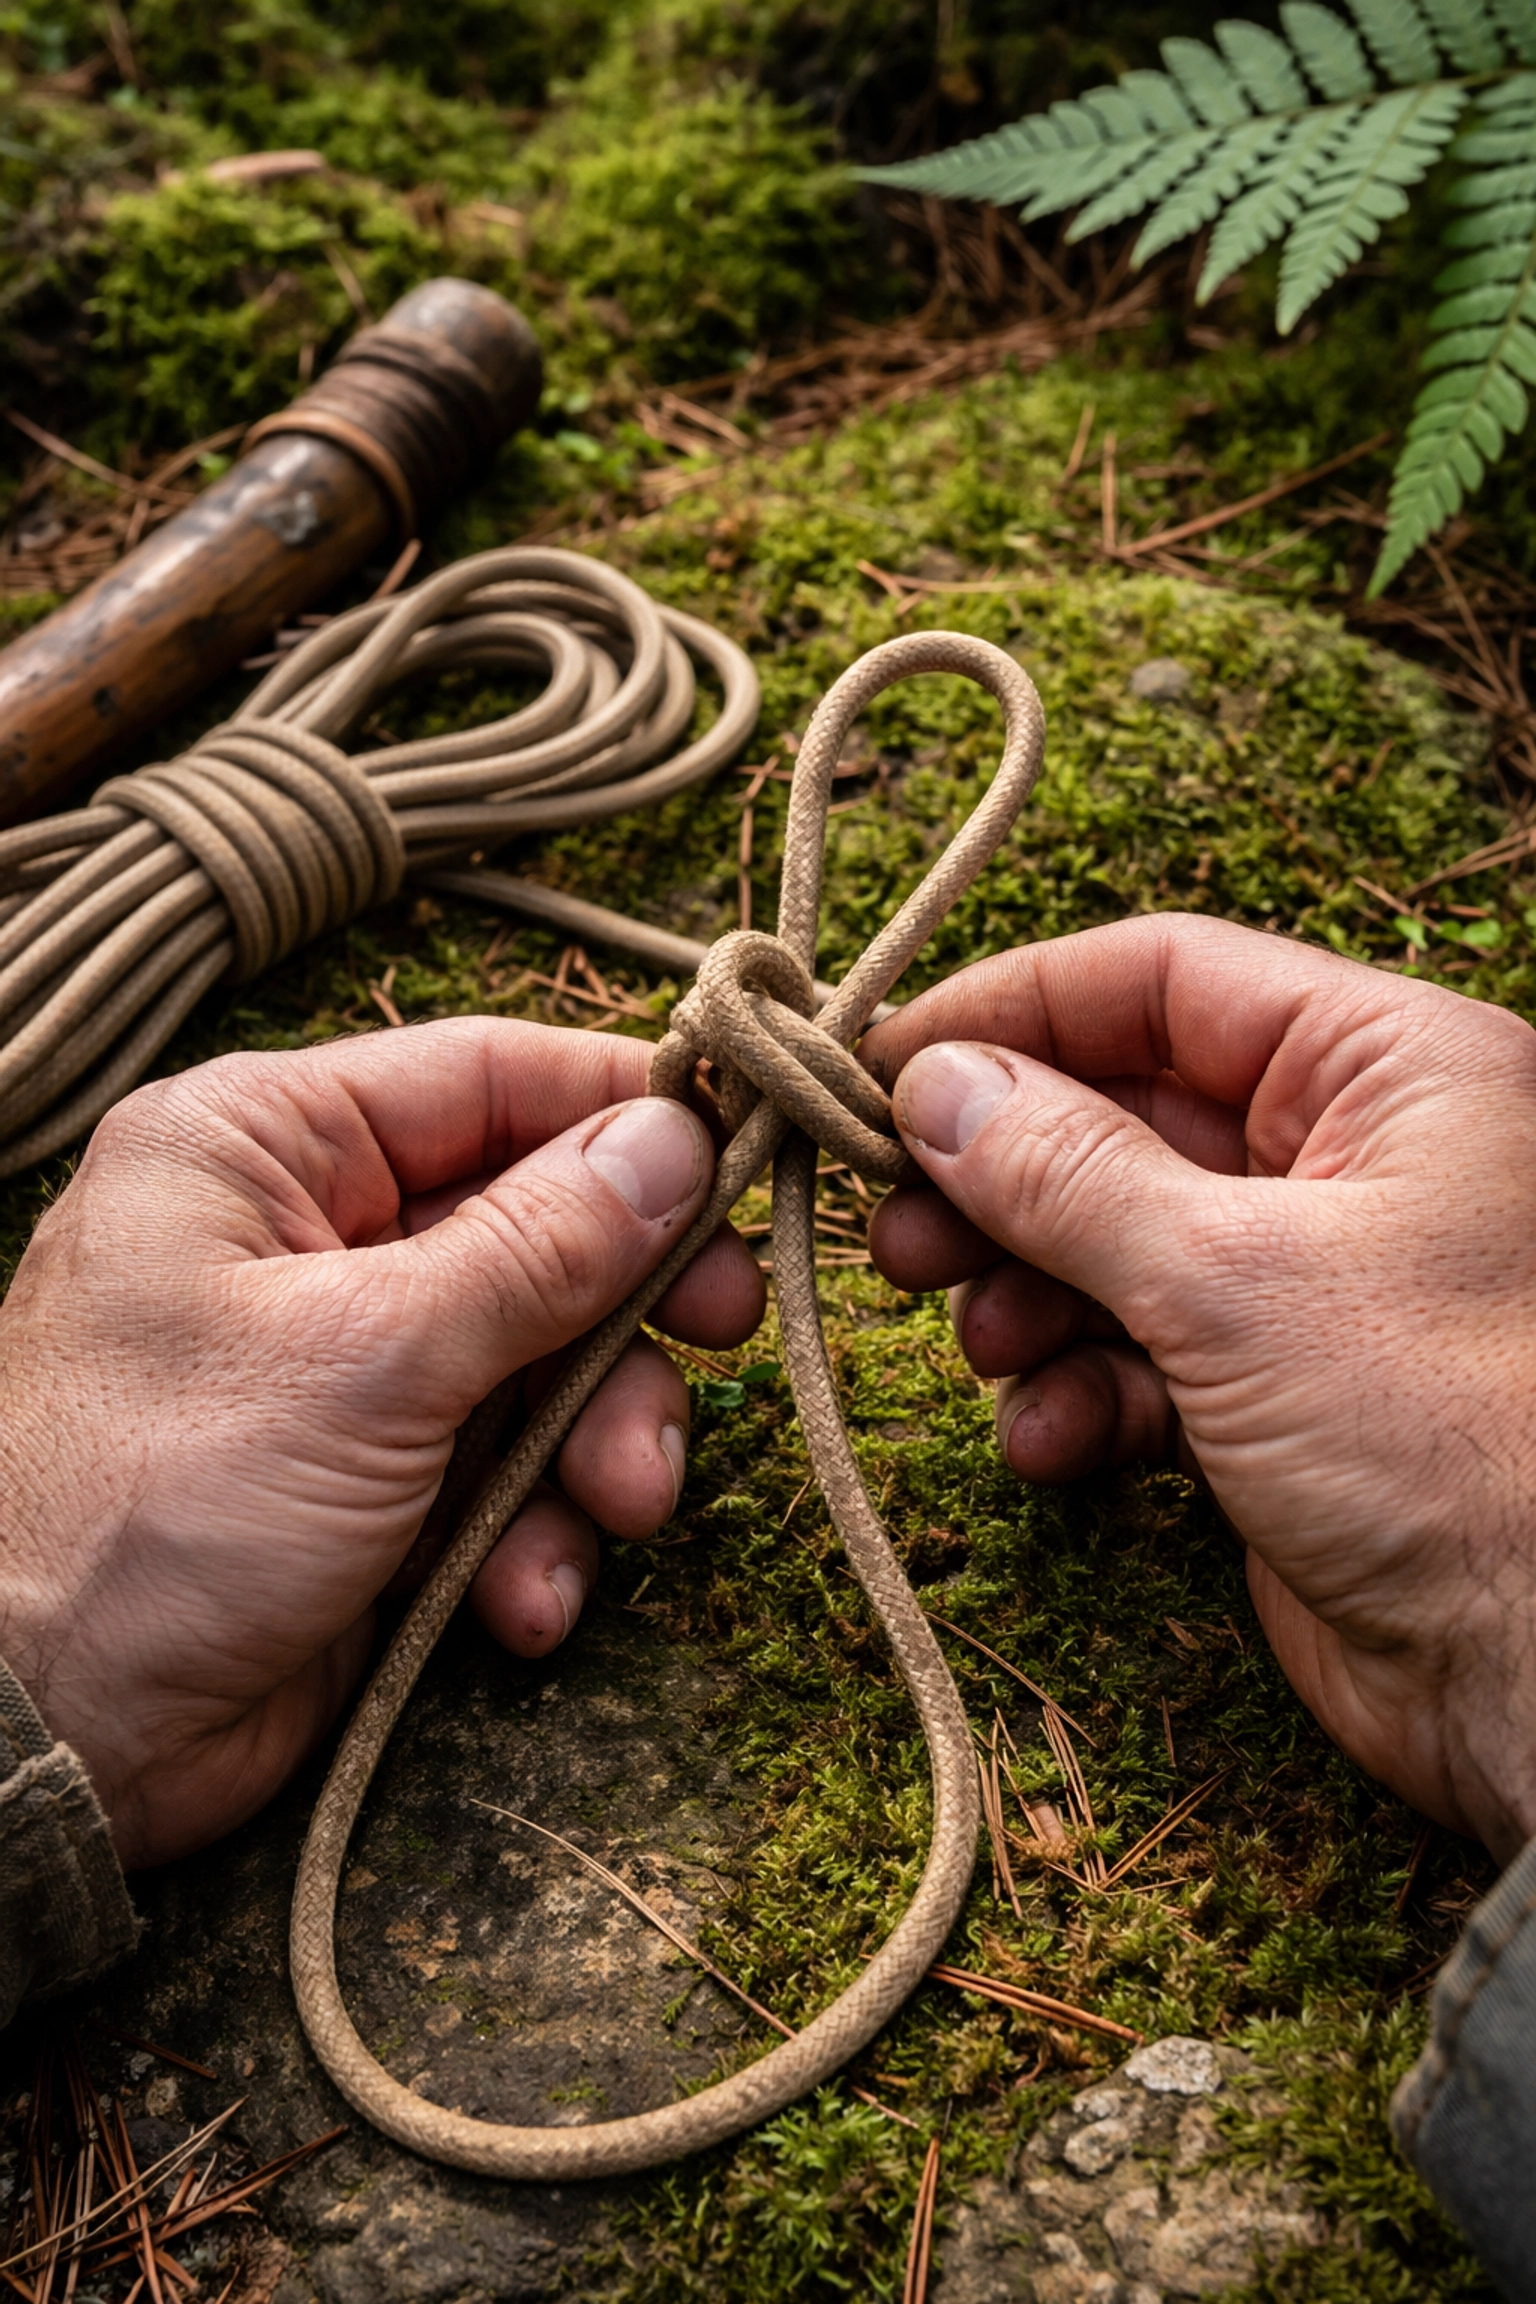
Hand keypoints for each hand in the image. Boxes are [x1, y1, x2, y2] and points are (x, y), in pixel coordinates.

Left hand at [0, 1019, 762, 1868]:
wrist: (49, 1745)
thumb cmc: (155, 1506)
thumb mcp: (371, 1355)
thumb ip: (538, 1247)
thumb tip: (674, 1140)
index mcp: (262, 1147)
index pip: (485, 1076)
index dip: (623, 1108)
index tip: (747, 1144)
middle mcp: (303, 1238)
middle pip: (535, 1223)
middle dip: (625, 1305)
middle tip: (725, 1332)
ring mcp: (341, 1367)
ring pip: (540, 1357)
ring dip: (592, 1441)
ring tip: (611, 1508)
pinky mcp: (371, 1484)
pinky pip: (503, 1471)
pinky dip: (531, 1533)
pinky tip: (518, 1600)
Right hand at [861, 916, 1535, 1862]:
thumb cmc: (1450, 1439)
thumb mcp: (1233, 1278)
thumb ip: (1067, 1172)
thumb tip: (935, 1086)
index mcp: (1388, 1069)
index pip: (1165, 980)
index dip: (1012, 1012)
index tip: (879, 1066)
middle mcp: (1353, 1158)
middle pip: (1122, 1114)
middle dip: (1001, 1176)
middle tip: (898, 1231)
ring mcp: (1313, 1283)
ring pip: (1115, 1242)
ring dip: (1028, 1293)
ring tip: (984, 1343)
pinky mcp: (1279, 1397)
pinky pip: (1142, 1357)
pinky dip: (1080, 1390)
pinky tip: (1053, 1441)